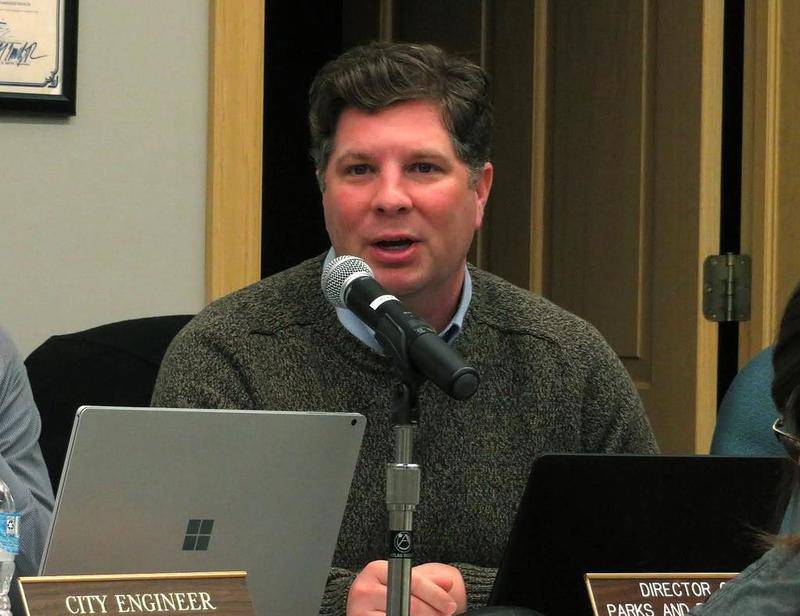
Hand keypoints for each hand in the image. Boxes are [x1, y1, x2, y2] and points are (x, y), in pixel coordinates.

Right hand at [347, 560, 466, 614]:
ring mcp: (360, 611)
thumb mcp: (401, 579)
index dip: (435, 595)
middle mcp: (365, 589)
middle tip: (446, 615)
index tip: (451, 605)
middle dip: (433, 612)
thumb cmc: (383, 588)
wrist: (358, 601)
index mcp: (376, 569)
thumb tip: (449, 583)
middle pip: (409, 605)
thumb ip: (426, 580)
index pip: (412, 582)